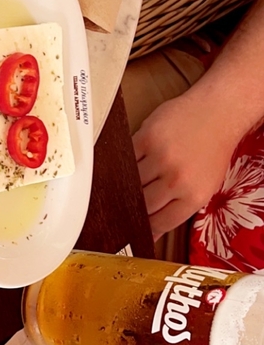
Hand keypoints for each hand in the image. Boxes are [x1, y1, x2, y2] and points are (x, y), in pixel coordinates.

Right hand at [132, 87, 235, 238]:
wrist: (217, 113)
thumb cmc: (212, 150)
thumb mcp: (205, 187)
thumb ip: (179, 209)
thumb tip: (154, 231)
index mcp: (193, 196)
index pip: (159, 223)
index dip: (146, 228)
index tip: (138, 228)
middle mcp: (177, 180)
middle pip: (142, 205)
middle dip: (136, 207)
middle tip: (131, 205)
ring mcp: (161, 158)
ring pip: (131, 183)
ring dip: (130, 184)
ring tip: (133, 180)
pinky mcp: (147, 138)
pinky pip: (127, 159)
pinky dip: (127, 163)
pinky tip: (133, 162)